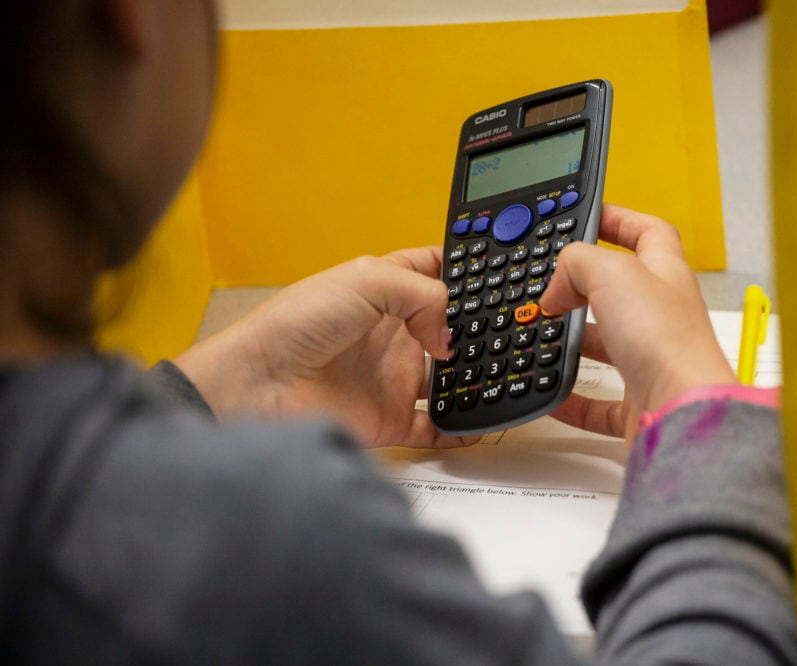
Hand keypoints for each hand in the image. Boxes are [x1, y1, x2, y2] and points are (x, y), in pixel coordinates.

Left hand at [174, 248, 479, 448]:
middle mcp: (392, 335)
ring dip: (475, 379)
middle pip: (449, 330)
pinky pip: (435, 427)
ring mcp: (391, 378)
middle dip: (479, 330)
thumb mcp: (365, 280)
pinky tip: (481, 422)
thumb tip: (451, 335)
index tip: (499, 274)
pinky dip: (460, 428)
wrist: (258, 388)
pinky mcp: (389, 420)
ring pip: (449, 380)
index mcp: (385, 292)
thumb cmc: (295, 325)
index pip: (433, 273)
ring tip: (506, 375)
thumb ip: (423, 295)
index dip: (464, 272)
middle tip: (513, 330)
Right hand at [540, 204, 736, 440]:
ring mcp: (651, 359)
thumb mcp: (613, 273)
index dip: (618, 219)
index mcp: (665, 274)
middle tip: (554, 283)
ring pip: (609, 343)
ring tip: (546, 332)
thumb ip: (578, 264)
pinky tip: (551, 390)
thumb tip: (558, 286)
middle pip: (622, 290)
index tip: (588, 216)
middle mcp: (662, 315)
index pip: (647, 232)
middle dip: (585, 285)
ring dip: (576, 339)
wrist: (681, 410)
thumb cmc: (667, 340)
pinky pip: (600, 400)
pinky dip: (572, 397)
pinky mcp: (638, 401)